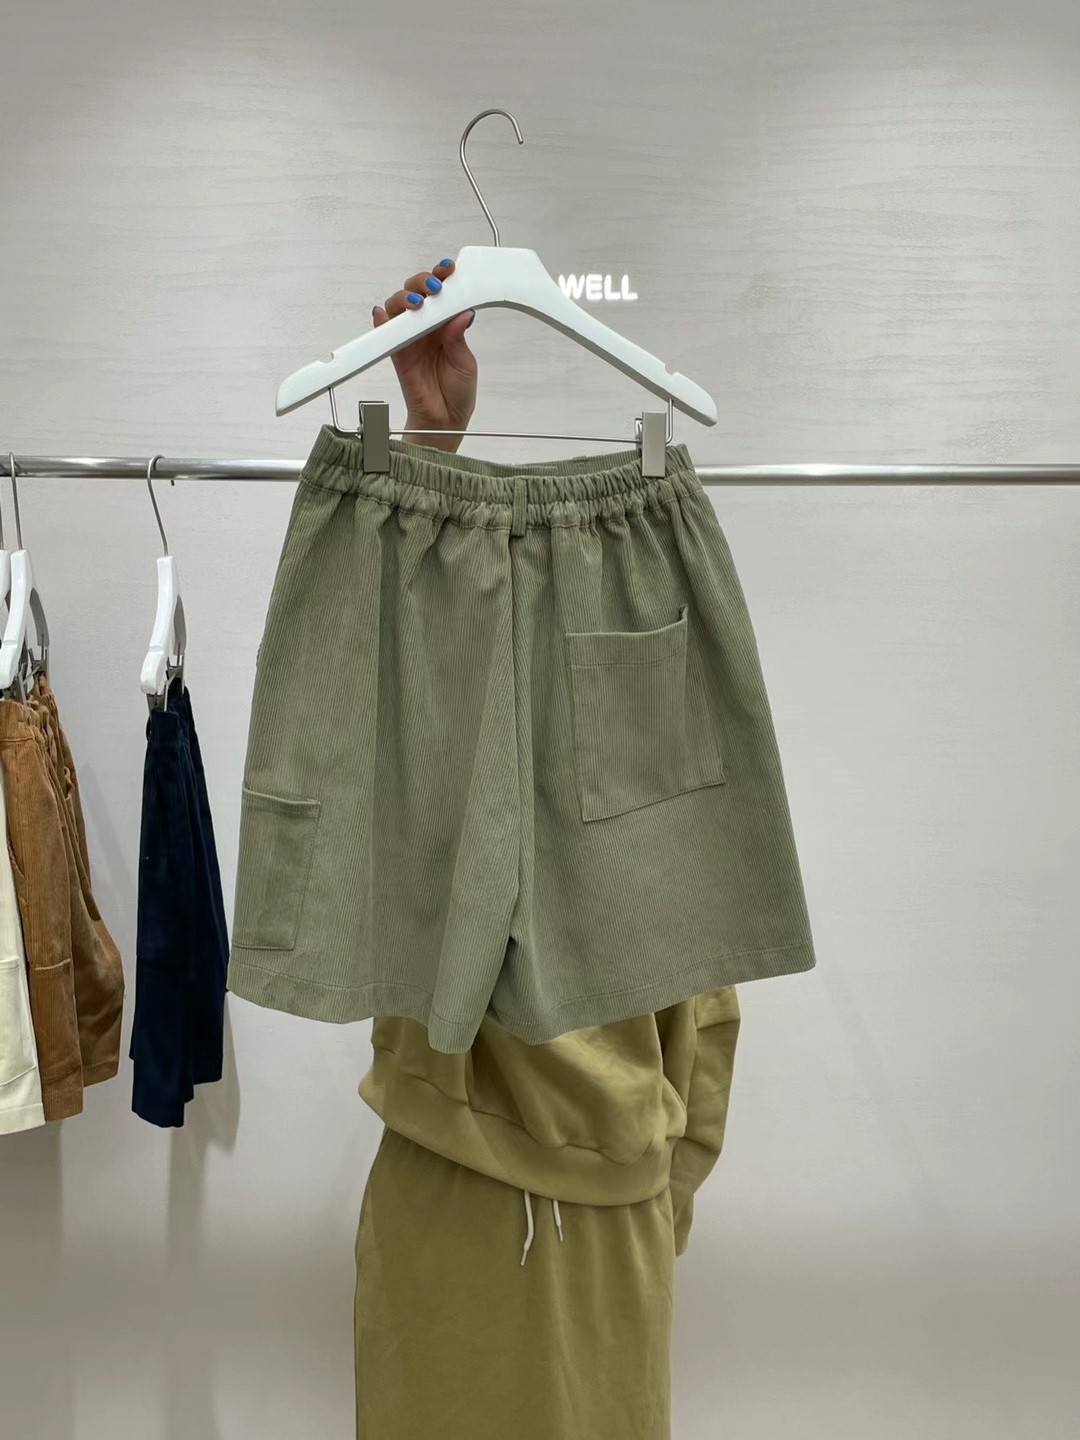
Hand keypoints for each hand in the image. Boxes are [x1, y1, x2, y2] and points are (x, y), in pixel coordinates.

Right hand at [372, 259, 476, 452]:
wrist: (445, 420)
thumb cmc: (458, 392)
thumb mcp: (465, 363)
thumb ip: (458, 339)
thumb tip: (462, 314)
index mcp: (445, 325)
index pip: (441, 294)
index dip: (443, 277)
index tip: (449, 270)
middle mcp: (425, 327)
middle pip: (416, 292)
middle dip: (423, 282)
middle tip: (435, 287)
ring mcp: (409, 339)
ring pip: (398, 307)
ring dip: (404, 298)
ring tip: (417, 303)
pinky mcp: (396, 353)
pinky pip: (383, 333)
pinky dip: (381, 321)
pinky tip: (383, 315)